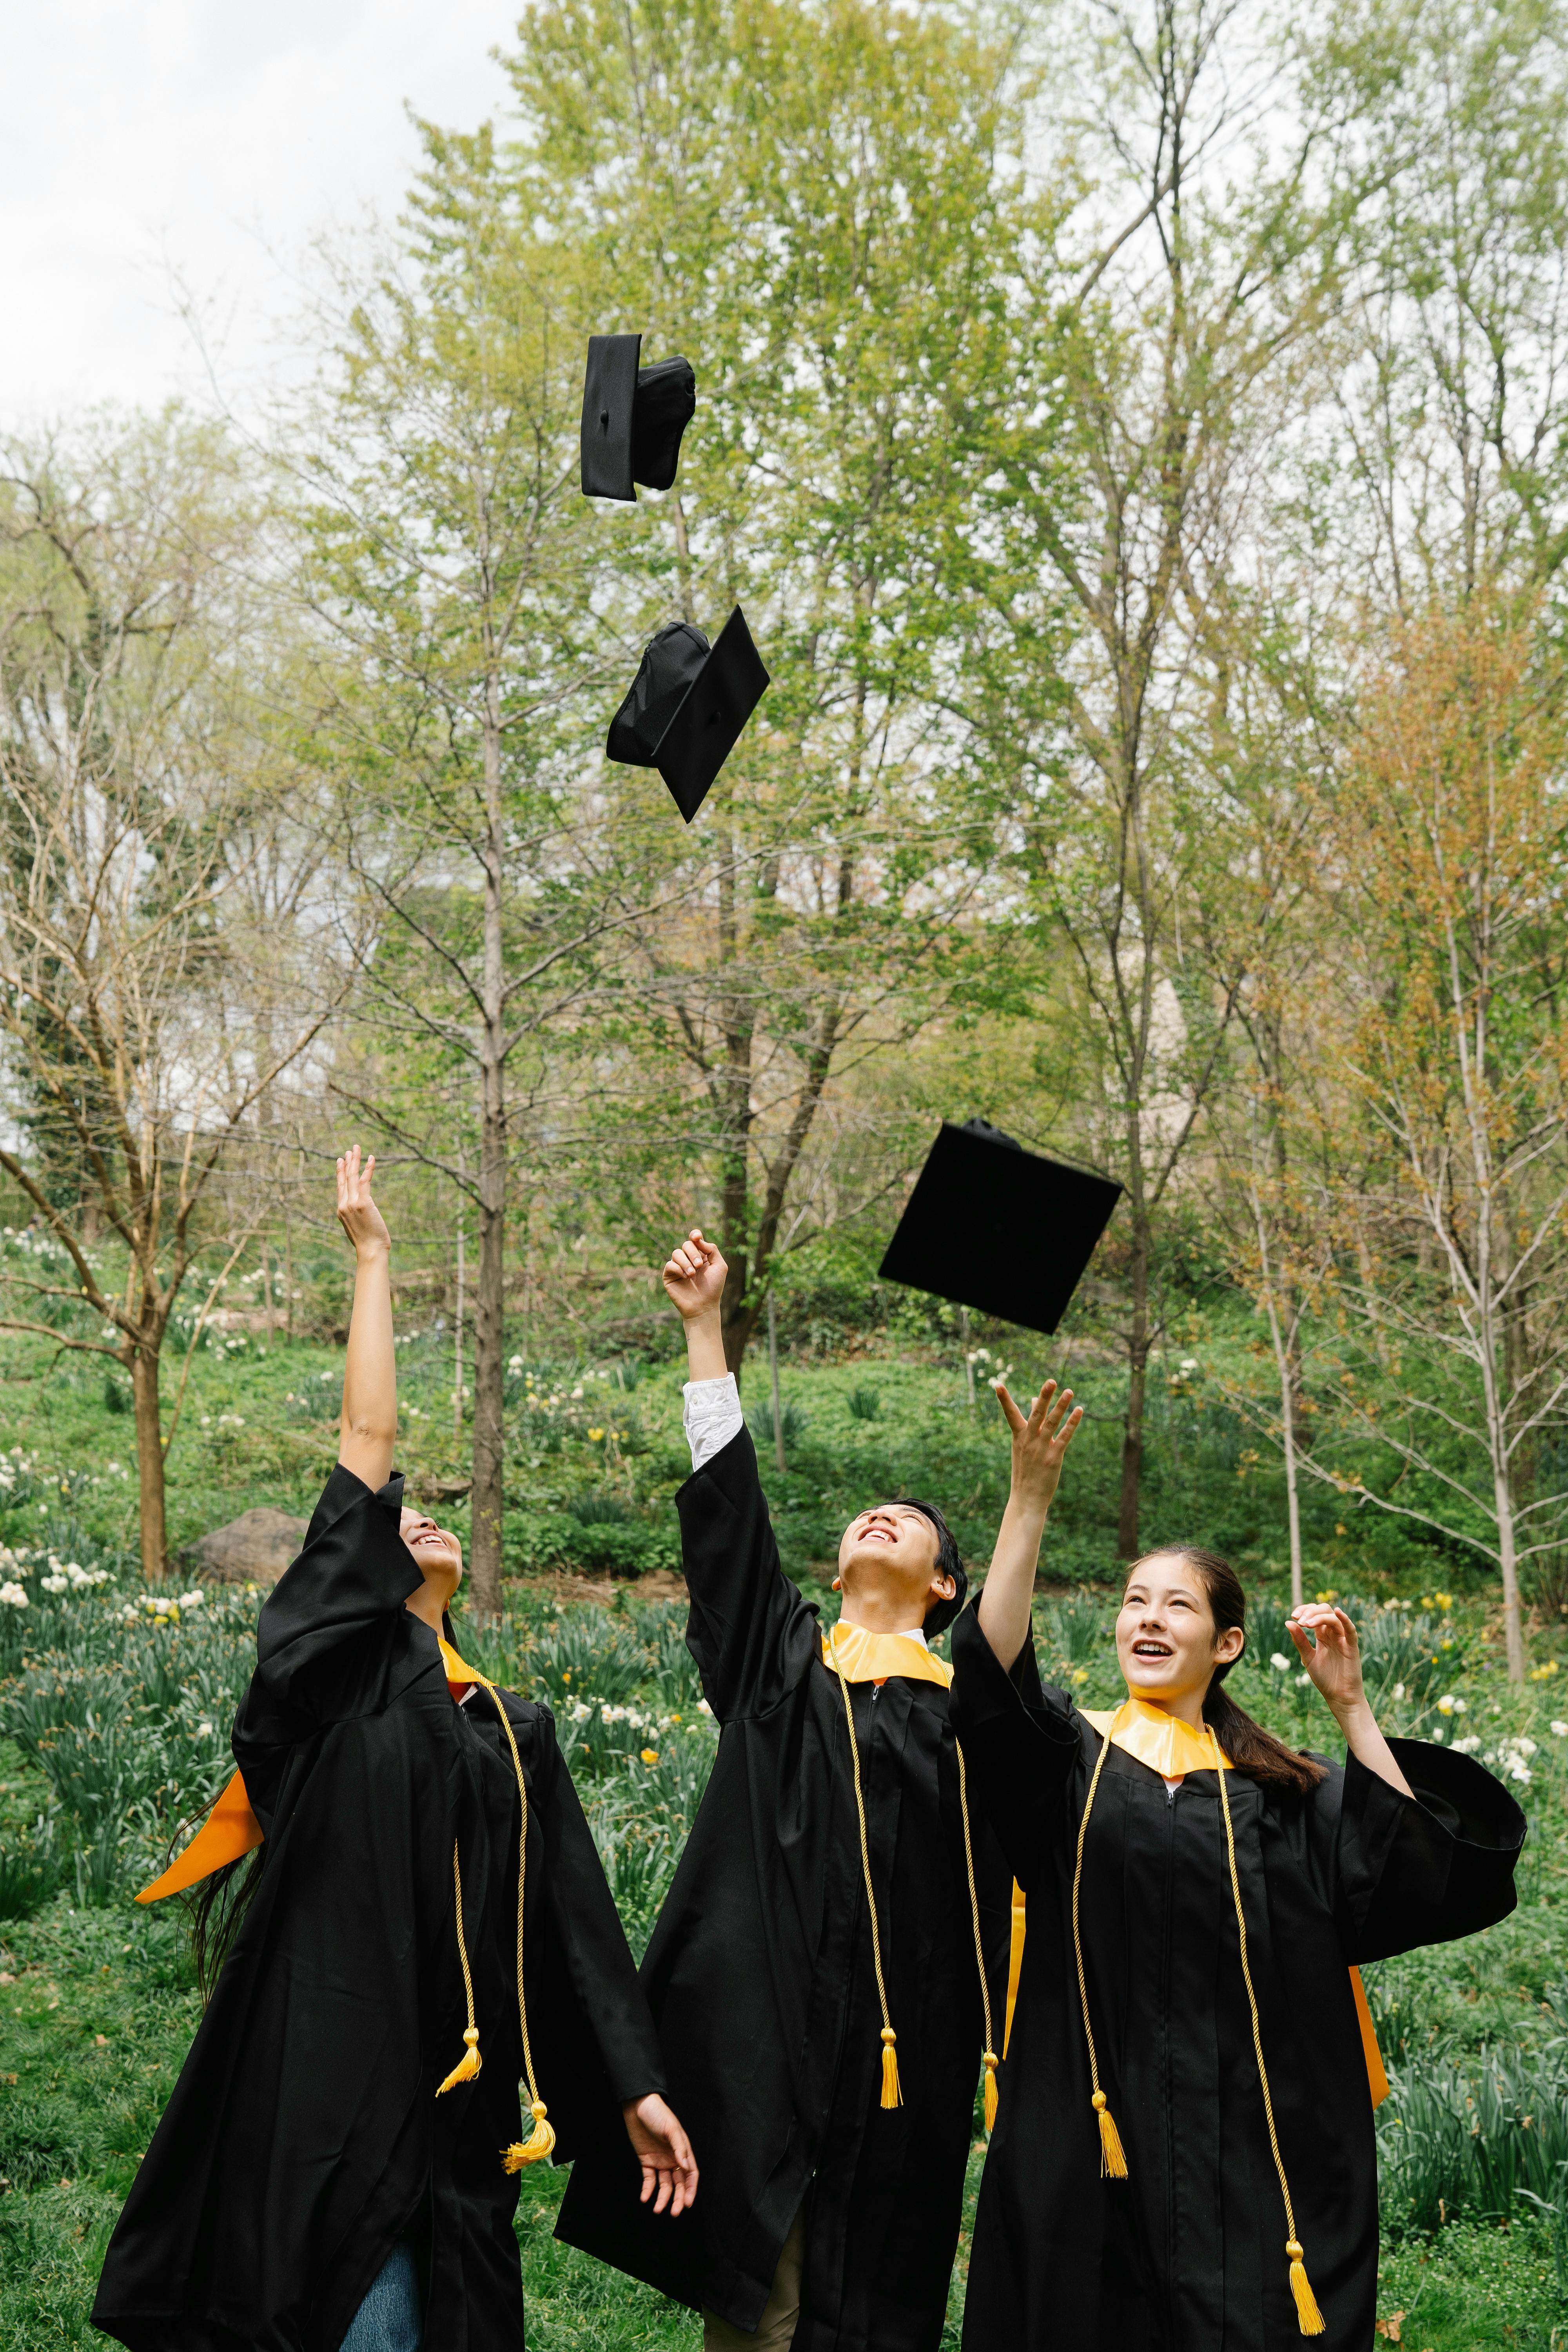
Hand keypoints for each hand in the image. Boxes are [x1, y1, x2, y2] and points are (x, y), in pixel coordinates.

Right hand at [336, 1146, 390, 1260]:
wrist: (370, 1250)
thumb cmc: (367, 1243)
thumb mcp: (358, 1227)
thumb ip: (357, 1216)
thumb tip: (362, 1213)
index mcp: (341, 1210)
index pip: (340, 1187)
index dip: (340, 1173)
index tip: (340, 1161)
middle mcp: (344, 1204)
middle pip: (345, 1178)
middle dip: (347, 1162)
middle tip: (350, 1150)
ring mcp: (352, 1203)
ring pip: (352, 1176)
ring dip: (355, 1160)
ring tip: (357, 1148)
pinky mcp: (363, 1202)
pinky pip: (364, 1181)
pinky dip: (368, 1168)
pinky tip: (371, 1158)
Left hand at [622, 2091, 698, 2216]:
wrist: (637, 2105)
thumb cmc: (658, 2113)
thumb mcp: (670, 2128)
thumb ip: (679, 2148)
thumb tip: (686, 2167)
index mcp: (682, 2150)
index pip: (691, 2174)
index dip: (691, 2189)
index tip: (688, 2204)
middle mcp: (673, 2158)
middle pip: (678, 2183)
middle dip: (678, 2199)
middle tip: (674, 2213)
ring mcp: (660, 2161)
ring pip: (664, 2185)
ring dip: (662, 2198)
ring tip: (657, 2209)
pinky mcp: (646, 2161)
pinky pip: (649, 2179)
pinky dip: (647, 2190)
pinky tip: (645, 2198)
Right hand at [663, 1229, 725, 1321]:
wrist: (704, 1306)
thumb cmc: (714, 1287)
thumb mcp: (719, 1266)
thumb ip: (712, 1249)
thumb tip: (697, 1238)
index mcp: (701, 1255)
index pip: (694, 1239)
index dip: (694, 1235)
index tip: (696, 1237)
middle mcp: (689, 1259)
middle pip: (686, 1244)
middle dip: (693, 1253)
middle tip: (699, 1266)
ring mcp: (678, 1267)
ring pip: (676, 1253)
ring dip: (686, 1262)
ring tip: (692, 1274)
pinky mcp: (669, 1276)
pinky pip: (670, 1264)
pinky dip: (678, 1269)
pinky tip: (685, 1277)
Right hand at [994, 1380, 1081, 1520]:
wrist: (1026, 1499)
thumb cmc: (1026, 1470)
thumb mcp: (1024, 1445)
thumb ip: (1032, 1422)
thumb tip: (1036, 1400)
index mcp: (1018, 1437)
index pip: (1010, 1414)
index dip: (1004, 1400)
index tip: (997, 1384)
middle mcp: (1028, 1441)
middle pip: (1036, 1414)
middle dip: (1044, 1397)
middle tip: (1051, 1381)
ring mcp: (1041, 1449)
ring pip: (1052, 1423)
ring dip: (1061, 1406)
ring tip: (1069, 1391)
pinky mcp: (1054, 1458)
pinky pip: (1064, 1437)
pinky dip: (1072, 1423)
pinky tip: (1079, 1411)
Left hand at [1288, 1604, 1365, 1715]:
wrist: (1338, 1697)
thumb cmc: (1325, 1678)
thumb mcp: (1308, 1657)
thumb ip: (1299, 1640)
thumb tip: (1287, 1622)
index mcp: (1322, 1635)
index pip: (1314, 1613)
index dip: (1304, 1610)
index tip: (1293, 1616)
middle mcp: (1333, 1634)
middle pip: (1324, 1610)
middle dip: (1310, 1611)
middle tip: (1299, 1620)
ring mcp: (1343, 1639)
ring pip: (1334, 1618)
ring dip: (1319, 1617)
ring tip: (1306, 1624)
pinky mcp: (1351, 1647)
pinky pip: (1350, 1630)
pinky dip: (1345, 1619)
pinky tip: (1338, 1612)